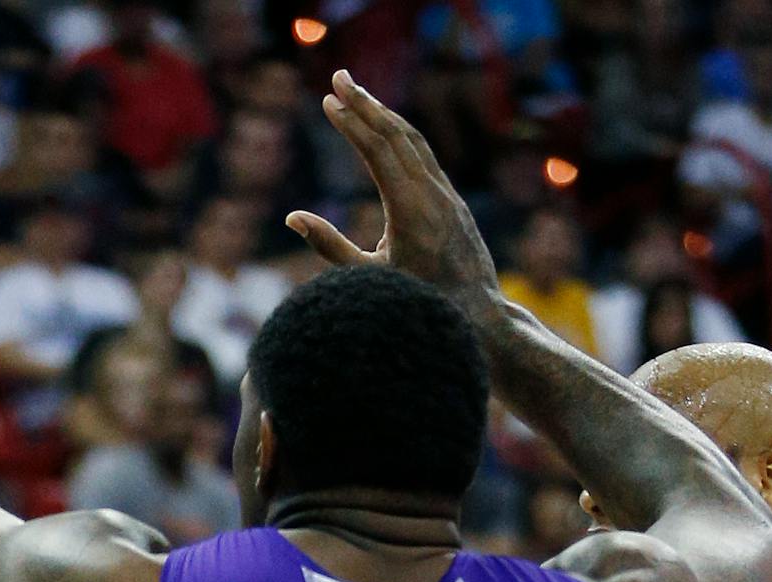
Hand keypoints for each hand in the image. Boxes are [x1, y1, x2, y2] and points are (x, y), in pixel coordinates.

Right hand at [284, 72, 499, 312]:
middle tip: (338, 77)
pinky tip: (385, 129)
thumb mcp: (366, 279)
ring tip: (358, 95)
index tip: (328, 101)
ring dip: (384, 114)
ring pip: (413, 141)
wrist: (478, 314)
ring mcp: (446, 194)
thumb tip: (293, 217)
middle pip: (396, 134)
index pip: (377, 151)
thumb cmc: (416, 303)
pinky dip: (400, 135)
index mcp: (410, 209)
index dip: (351, 123)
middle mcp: (432, 193)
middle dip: (366, 103)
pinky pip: (423, 157)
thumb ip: (329, 246)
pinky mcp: (451, 200)